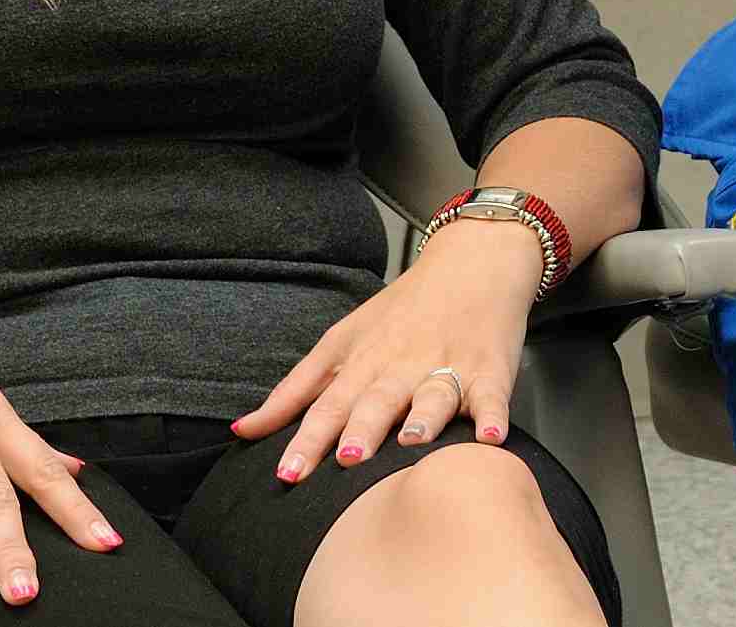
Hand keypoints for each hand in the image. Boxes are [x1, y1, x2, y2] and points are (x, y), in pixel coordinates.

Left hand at [229, 216, 544, 477]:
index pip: (329, 404)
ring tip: (412, 442)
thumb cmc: (404, 310)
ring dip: (423, 419)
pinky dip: (493, 415)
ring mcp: (447, 366)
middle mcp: (402, 365)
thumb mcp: (342, 341)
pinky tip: (490, 436)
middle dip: (363, 429)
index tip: (288, 474)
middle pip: (379, 400)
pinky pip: (492, 396)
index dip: (309, 439)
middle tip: (348, 459)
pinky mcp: (490, 370)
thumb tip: (242, 431)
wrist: (473, 261)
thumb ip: (295, 391)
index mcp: (364, 361)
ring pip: (432, 396)